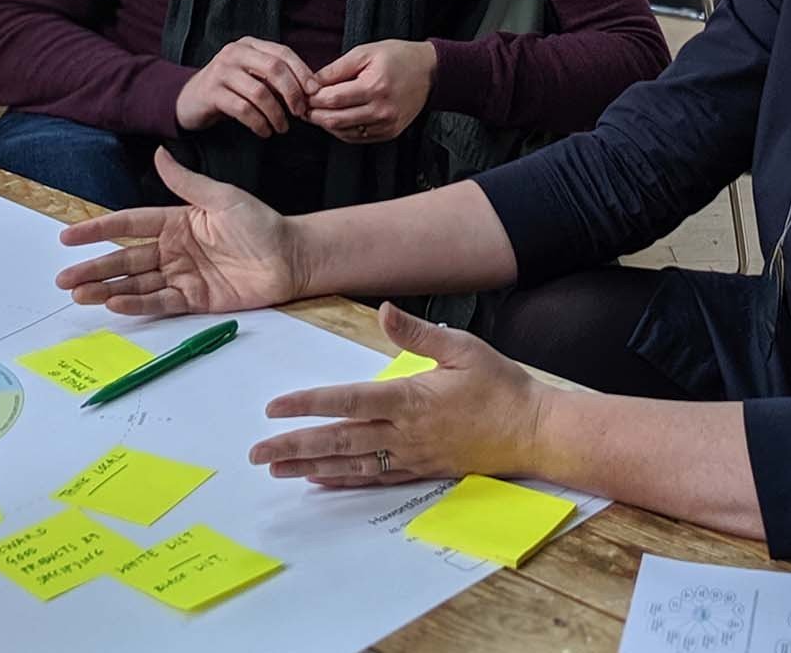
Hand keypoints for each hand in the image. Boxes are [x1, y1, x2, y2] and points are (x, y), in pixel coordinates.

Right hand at [54, 146, 304, 313]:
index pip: (130, 224)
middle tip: (63, 277)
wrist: (291, 256)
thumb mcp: (222, 196)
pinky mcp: (195, 299)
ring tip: (79, 294)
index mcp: (177, 221)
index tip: (70, 235)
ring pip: (137, 282)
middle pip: (126, 258)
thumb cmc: (261, 223)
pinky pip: (160, 301)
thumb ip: (186, 182)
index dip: (100, 230)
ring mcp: (183, 275)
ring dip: (107, 288)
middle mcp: (175, 249)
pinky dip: (137, 303)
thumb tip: (159, 152)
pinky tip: (114, 303)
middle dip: (94, 267)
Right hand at [175, 36, 318, 136]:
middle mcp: (234, 52)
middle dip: (292, 93)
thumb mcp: (253, 77)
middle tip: (301, 112)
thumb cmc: (231, 90)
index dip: (303, 72)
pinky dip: (259, 123)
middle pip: (274, 68)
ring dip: (276, 114)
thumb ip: (277, 78)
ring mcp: (221, 71)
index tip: (315, 92)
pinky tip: (265, 132)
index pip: (283, 53)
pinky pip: (243, 109)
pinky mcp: (211, 92)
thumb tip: (312, 91)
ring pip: (259, 92)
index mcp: (250, 45)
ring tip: (282, 128)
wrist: (190, 100)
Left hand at [249, 302, 548, 485]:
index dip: (309, 404)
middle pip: (339, 440)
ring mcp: (410, 456)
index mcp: (411, 399)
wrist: (532, 432)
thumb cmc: (500, 385)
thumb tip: (384, 311)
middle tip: (258, 452)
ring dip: (309, 466)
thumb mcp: (462, 347)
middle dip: (295, 445)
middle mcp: (404, 433)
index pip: (348, 401)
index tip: (276, 408)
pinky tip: (319, 480)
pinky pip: (372, 478)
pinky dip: (342, 480)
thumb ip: (418, 333)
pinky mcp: (419, 469)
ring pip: (350, 464)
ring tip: (276, 469)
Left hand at [305, 40, 435, 143]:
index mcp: (375, 87)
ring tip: (316, 113)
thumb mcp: (365, 53)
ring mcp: (386, 125)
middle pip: (335, 120)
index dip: (312, 98)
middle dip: (314, 115)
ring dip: (325, 124)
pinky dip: (341, 130)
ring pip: (344, 132)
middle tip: (303, 106)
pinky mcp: (389, 133)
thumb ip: (337, 69)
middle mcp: (381, 111)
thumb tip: (311, 82)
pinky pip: (357, 137)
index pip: (333, 99)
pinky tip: (335, 119)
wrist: (429, 72)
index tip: (302, 93)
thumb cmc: (397, 57)